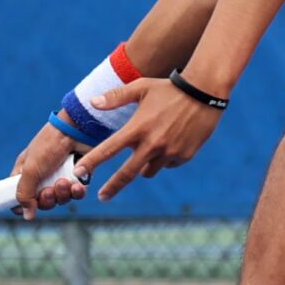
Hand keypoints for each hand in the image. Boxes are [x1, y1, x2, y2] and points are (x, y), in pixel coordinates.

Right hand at [12, 121, 88, 219]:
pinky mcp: (78, 177)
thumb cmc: (49, 145)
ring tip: (64, 182)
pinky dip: (76, 193)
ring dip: (62, 194)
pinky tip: (76, 186)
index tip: (28, 206)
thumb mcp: (31, 169)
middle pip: (42, 202)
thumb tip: (27, 216)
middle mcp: (43, 176)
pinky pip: (76, 194)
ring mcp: (61, 177)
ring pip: (60, 200)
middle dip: (47, 199)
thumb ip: (25, 193)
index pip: (21, 196)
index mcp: (26, 172)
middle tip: (50, 190)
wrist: (77, 131)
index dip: (24, 205)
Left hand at [77, 77, 221, 201]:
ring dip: (144, 166)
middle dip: (112, 187)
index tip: (79, 172)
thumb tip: (92, 103)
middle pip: (127, 174)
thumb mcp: (141, 87)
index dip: (92, 162)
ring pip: (149, 171)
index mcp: (138, 128)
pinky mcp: (184, 156)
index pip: (109, 149)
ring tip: (149, 149)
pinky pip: (168, 164)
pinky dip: (164, 159)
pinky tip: (170, 142)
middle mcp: (152, 144)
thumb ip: (115, 97)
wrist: (205, 92)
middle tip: (102, 196)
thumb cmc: (169, 88)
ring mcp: (170, 152)